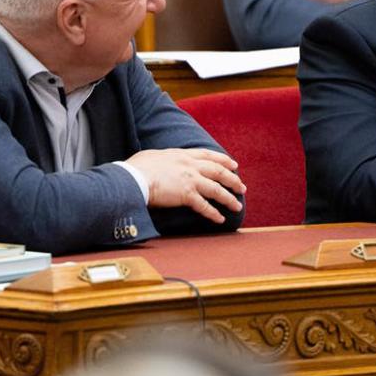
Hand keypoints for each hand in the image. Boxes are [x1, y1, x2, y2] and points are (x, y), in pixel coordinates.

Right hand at [125, 148, 245, 224]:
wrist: (133, 178)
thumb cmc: (136, 168)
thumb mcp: (152, 156)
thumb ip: (162, 158)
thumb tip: (159, 161)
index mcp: (182, 155)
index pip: (208, 155)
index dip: (223, 160)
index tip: (234, 164)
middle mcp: (190, 166)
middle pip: (219, 172)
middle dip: (233, 180)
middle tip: (242, 188)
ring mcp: (190, 180)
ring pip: (217, 189)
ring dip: (229, 199)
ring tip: (237, 206)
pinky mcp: (187, 195)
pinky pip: (204, 206)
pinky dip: (213, 213)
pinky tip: (220, 219)